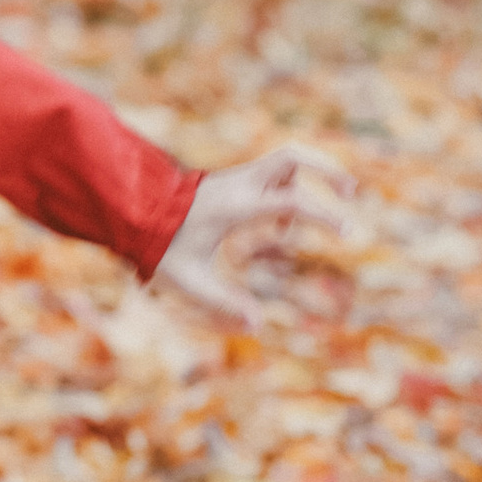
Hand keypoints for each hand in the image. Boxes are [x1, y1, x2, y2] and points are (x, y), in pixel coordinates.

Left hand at [151, 145, 352, 324]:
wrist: (130, 212)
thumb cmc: (158, 247)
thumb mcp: (188, 280)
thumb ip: (223, 302)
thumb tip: (256, 325)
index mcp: (235, 207)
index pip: (292, 200)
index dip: (324, 214)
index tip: (348, 232)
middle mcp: (239, 184)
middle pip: (293, 156)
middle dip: (328, 169)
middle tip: (351, 193)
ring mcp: (236, 178)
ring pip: (284, 160)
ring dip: (309, 179)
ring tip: (320, 220)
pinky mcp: (232, 180)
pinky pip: (270, 175)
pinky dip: (287, 192)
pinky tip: (278, 230)